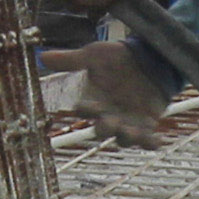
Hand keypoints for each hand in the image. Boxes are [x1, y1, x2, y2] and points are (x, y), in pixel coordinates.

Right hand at [47, 39, 183, 148]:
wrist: (146, 58)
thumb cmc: (116, 58)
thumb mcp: (93, 55)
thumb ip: (69, 60)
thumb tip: (41, 56)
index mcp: (94, 102)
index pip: (85, 110)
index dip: (84, 109)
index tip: (82, 106)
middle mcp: (108, 116)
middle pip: (103, 129)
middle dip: (105, 127)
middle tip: (107, 122)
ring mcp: (128, 122)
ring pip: (124, 139)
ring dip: (127, 138)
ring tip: (130, 133)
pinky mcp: (148, 123)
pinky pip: (148, 140)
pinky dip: (152, 143)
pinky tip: (157, 142)